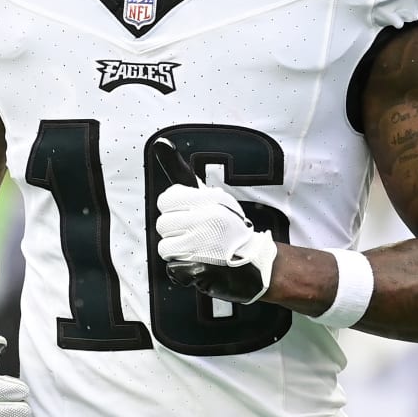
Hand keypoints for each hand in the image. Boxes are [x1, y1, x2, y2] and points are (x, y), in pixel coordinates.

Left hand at [152, 139, 276, 303]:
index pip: (166, 200)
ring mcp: (203, 245)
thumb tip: (159, 144)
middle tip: (194, 237)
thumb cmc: (232, 231)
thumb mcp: (214, 198)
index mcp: (209, 200)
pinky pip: (172, 268)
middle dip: (174, 233)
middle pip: (163, 225)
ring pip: (166, 247)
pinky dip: (182, 271)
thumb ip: (184, 176)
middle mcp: (206, 219)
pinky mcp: (200, 269)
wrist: (258, 265)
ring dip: (178, 252)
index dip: (172, 211)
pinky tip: (198, 266)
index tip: (185, 216)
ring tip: (198, 251)